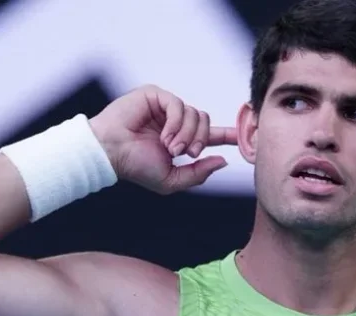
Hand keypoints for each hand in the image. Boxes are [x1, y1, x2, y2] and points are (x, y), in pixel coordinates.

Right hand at [89, 85, 236, 193]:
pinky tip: (164, 136)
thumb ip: (198, 174)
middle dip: (201, 140)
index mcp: (180, 139)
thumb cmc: (135, 167)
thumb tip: (223, 161)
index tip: (245, 135)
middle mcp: (175, 121)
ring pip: (196, 114)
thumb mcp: (171, 180)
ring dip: (186, 135)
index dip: (228, 134)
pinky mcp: (156, 96)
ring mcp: (165, 107)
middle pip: (206, 122)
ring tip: (169, 148)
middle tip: (187, 153)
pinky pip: (180, 106)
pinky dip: (176, 124)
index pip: (210, 134)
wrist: (111, 154)